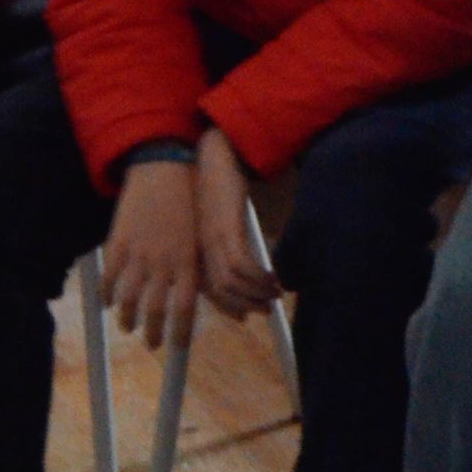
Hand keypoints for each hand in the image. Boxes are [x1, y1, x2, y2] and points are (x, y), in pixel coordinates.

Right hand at [102, 161, 201, 349]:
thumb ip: (192, 267)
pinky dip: (107, 295)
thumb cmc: (188, 203)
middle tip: (152, 345)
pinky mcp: (118, 244)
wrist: (164, 172)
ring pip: (129, 300)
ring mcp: (138, 255)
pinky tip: (107, 303)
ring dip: (128, 318)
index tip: (177, 347)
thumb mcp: (197, 238)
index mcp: (187, 263)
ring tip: (128, 327)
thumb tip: (191, 296)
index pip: (184, 309)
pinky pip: (109, 278)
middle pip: (155, 311)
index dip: (179, 332)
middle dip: (153, 333)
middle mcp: (163, 264)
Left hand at [194, 126, 280, 319]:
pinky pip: (242, 265)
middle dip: (244, 306)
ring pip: (231, 283)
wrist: (215, 155)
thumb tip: (248, 268)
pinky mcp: (227, 230)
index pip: (208, 290)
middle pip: (220, 292)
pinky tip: (274, 277)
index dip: (228, 307)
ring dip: (256, 293)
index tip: (246, 317)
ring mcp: (212, 241)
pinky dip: (259, 277)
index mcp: (195, 249)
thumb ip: (227, 242)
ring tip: (276, 294)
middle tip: (267, 309)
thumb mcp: (218, 220)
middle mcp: (200, 249)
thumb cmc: (216, 184)